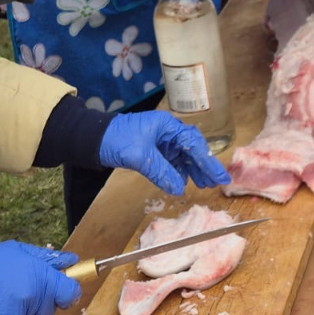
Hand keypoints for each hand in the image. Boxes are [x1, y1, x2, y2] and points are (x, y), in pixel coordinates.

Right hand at [0, 242, 80, 314]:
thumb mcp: (12, 251)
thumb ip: (44, 258)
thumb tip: (70, 261)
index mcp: (36, 279)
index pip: (69, 293)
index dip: (68, 291)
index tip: (62, 289)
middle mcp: (29, 303)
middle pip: (49, 308)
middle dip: (39, 300)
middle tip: (17, 289)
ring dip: (19, 310)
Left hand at [99, 111, 230, 194]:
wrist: (93, 139)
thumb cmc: (116, 140)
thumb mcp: (140, 156)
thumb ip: (161, 172)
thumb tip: (179, 189)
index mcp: (168, 125)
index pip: (194, 144)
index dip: (208, 161)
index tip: (220, 176)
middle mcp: (168, 131)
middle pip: (192, 148)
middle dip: (204, 166)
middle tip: (215, 183)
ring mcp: (161, 140)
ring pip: (183, 156)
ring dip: (193, 170)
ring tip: (203, 185)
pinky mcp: (153, 150)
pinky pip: (172, 161)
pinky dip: (179, 171)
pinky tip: (182, 182)